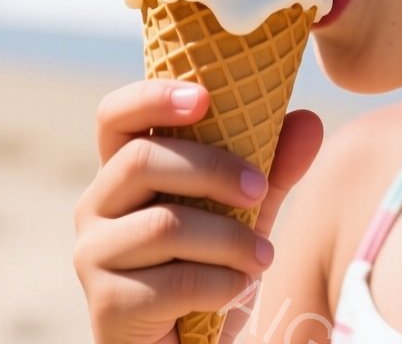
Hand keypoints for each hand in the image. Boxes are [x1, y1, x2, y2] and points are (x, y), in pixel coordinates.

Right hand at [73, 78, 324, 343]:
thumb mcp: (246, 214)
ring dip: (229, 241)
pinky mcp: (107, 305)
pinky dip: (221, 285)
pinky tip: (234, 292)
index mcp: (123, 174)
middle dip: (213, 170)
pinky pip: (174, 281)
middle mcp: (96, 207)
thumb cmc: (209, 270)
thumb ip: (272, 169)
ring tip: (262, 259)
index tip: (203, 98)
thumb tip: (308, 120)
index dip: (150, 97)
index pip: (115, 116)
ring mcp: (93, 256)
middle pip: (142, 161)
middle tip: (259, 190)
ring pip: (165, 225)